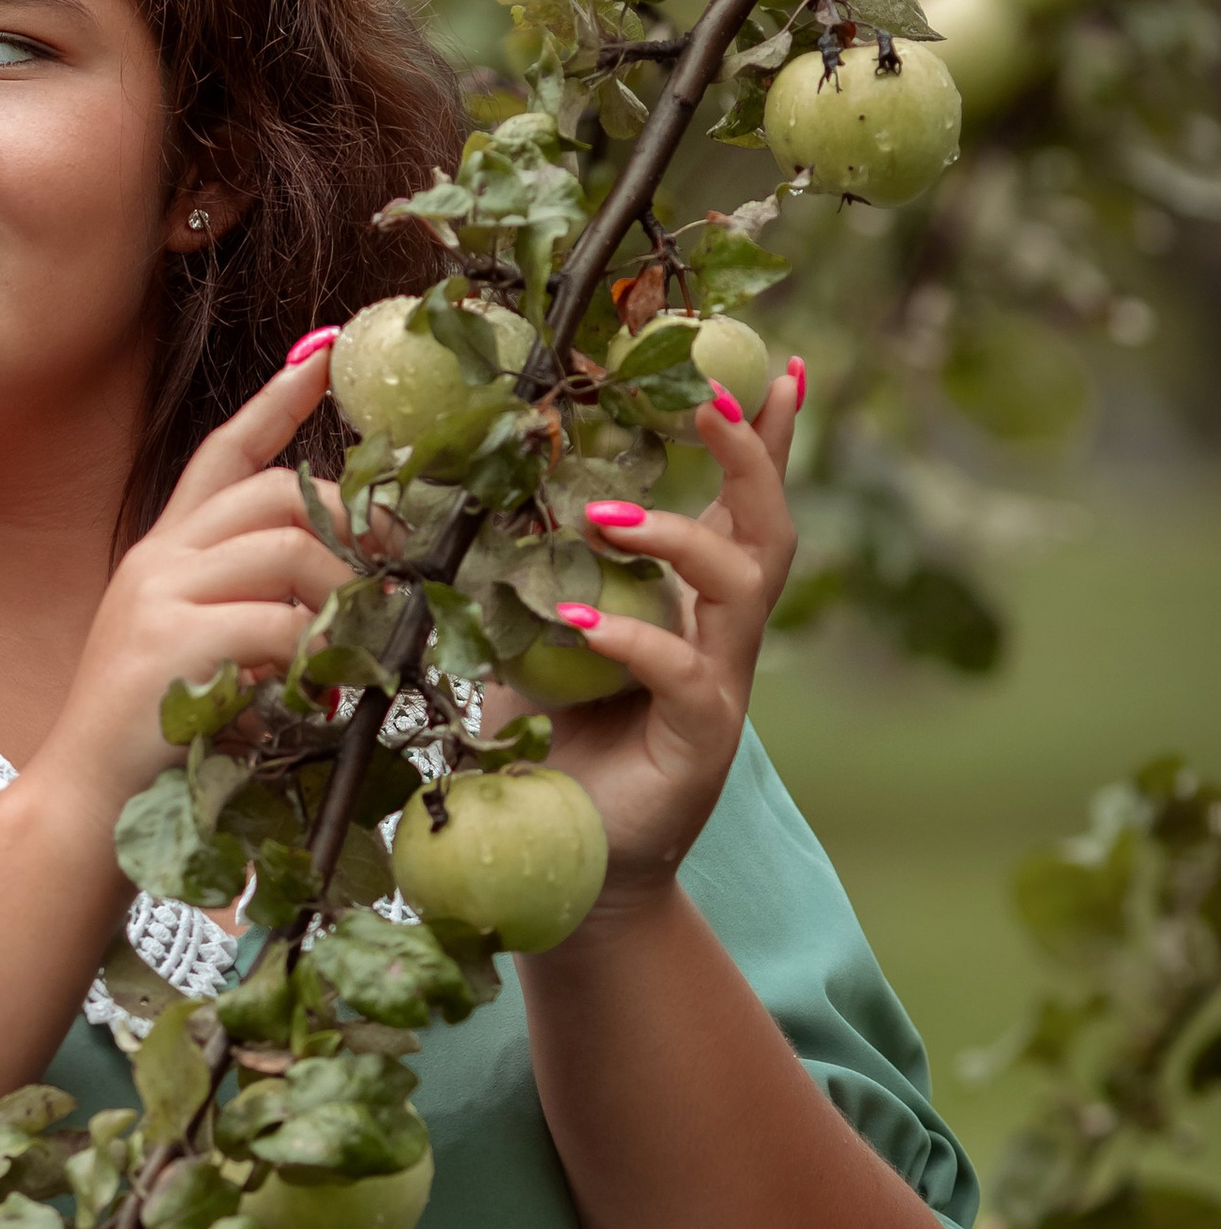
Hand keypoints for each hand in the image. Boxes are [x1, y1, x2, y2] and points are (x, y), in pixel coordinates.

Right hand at [31, 340, 351, 819]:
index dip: (278, 402)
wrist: (82, 810)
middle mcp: (158, 561)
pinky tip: (317, 691)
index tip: (327, 353)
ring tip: (356, 650)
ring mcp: (159, 596)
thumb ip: (255, 613)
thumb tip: (346, 602)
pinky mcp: (169, 643)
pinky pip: (275, 622)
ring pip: (286, 551)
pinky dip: (313, 653)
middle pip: (275, 495)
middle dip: (350, 523)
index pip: (223, 454)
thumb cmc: (153, 746)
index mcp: (164, 557)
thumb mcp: (204, 659)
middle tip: (398, 569)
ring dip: (340, 599)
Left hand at [502, 363, 802, 921]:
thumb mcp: (521, 634)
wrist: (565, 865)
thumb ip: (515, 569)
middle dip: (746, 454)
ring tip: (607, 514)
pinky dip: (632, 636)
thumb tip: (450, 488)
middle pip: (767, 525)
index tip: (778, 364)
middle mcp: (720, 632)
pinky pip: (684, 670)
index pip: (739, 502)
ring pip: (740, 585)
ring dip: (677, 536)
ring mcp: (721, 685)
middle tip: (707, 400)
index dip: (762, 437)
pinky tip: (576, 619)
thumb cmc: (544, 745)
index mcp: (687, 599)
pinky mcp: (701, 739)